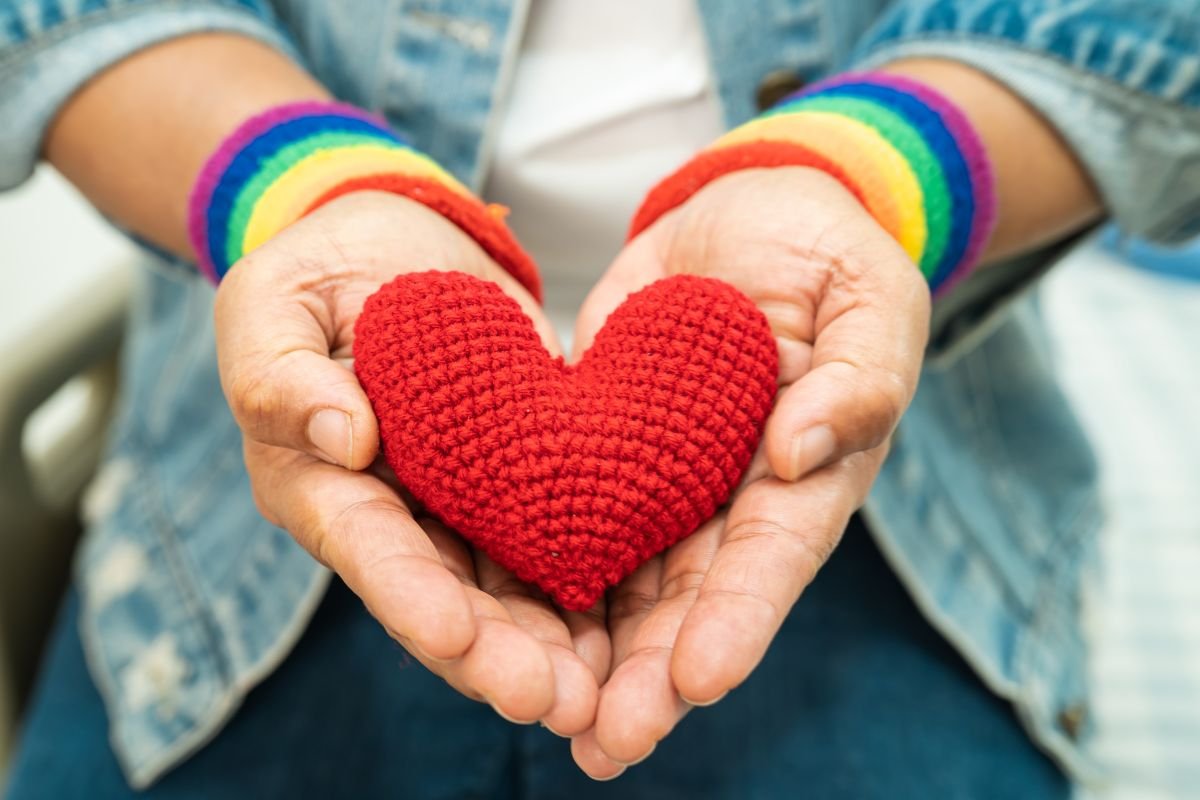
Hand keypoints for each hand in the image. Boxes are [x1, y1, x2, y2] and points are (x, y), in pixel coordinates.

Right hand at [214, 191, 606, 734]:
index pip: (366, 548)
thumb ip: (280, 371)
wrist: (398, 246)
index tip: (455, 636)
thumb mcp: (271, 302)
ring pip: (507, 593)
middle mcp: (393, 517)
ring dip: (551, 648)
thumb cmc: (318, 271)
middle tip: (555, 701)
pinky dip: (591, 587)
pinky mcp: (521, 483)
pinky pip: (555, 542)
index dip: (408, 596)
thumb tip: (343, 437)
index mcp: (319, 485)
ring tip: (604, 693)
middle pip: (445, 599)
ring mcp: (459, 508)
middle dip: (496, 656)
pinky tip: (638, 627)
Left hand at [567, 167, 930, 776]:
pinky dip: (531, 564)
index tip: (697, 679)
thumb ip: (861, 374)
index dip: (739, 621)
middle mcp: (730, 500)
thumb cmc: (828, 255)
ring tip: (543, 715)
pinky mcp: (599, 446)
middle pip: (690, 601)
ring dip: (585, 651)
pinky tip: (487, 615)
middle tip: (608, 743)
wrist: (749, 215)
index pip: (773, 559)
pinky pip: (564, 511)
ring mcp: (661, 480)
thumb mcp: (870, 296)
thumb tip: (804, 453)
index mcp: (806, 477)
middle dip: (651, 675)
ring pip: (622, 580)